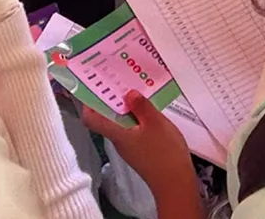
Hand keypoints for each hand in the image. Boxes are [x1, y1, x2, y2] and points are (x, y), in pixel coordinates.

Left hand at [82, 93, 198, 206]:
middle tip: (119, 81)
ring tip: (136, 91)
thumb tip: (128, 93)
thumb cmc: (164, 153)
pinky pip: (132, 130)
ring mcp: (129, 147)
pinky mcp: (140, 151)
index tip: (94, 86)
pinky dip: (137, 118)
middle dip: (111, 99)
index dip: (88, 102)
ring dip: (126, 108)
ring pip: (120, 123)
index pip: (91, 119)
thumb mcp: (155, 123)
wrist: (175, 184)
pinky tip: (149, 111)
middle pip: (106, 118)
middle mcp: (119, 140)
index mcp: (117, 133)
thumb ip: (141, 106)